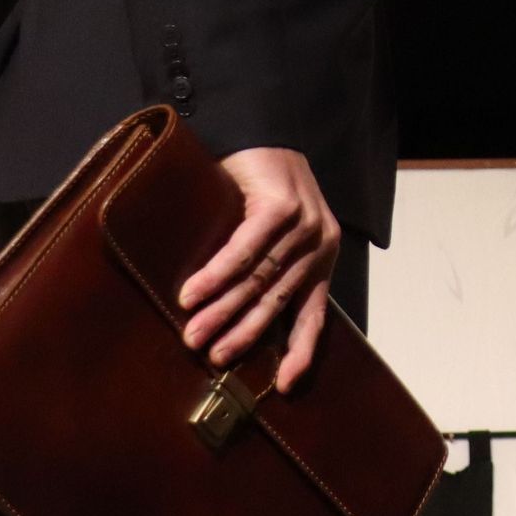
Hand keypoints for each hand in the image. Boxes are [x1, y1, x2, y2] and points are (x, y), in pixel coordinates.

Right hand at [177, 147, 340, 393]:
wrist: (260, 129)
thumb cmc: (259, 189)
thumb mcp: (273, 236)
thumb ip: (266, 272)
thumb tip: (233, 325)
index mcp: (322, 258)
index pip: (313, 314)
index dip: (299, 352)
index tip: (283, 387)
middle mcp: (320, 243)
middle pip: (277, 300)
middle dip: (242, 334)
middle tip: (210, 358)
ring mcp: (305, 223)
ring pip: (259, 279)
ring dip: (222, 310)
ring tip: (193, 334)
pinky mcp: (282, 206)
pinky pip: (244, 250)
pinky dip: (216, 275)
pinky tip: (192, 294)